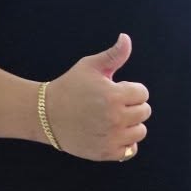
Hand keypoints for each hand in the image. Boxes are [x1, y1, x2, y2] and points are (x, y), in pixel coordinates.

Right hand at [43, 33, 150, 162]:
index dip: (130, 89)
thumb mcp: (90, 66)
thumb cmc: (69, 87)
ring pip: (140, 131)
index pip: (143, 93)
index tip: (115, 90)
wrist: (46, 115)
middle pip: (144, 112)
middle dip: (132, 106)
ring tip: (113, 119)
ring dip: (131, 124)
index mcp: (114, 95)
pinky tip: (111, 133)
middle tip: (112, 104)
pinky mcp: (105, 152)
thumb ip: (113, 54)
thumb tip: (126, 38)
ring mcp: (111, 137)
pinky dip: (124, 143)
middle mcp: (115, 118)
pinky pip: (130, 150)